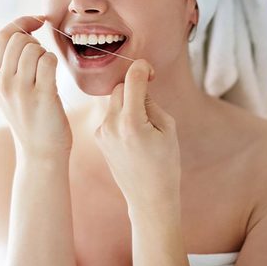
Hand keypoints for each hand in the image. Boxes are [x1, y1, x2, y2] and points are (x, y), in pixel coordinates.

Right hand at [0, 16, 71, 160]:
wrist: (40, 152)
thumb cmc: (31, 116)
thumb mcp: (9, 90)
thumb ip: (10, 62)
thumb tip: (25, 29)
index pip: (3, 35)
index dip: (22, 21)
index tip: (38, 21)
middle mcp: (2, 83)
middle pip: (19, 39)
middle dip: (36, 42)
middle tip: (42, 60)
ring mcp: (19, 90)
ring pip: (34, 48)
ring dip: (46, 54)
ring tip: (47, 73)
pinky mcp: (40, 96)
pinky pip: (48, 61)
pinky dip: (55, 62)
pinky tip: (54, 77)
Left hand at [95, 60, 181, 208]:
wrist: (148, 197)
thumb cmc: (165, 164)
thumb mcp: (168, 128)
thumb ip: (151, 102)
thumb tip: (139, 86)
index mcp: (131, 122)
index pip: (131, 80)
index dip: (141, 68)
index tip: (150, 70)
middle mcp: (111, 125)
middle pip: (119, 88)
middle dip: (134, 87)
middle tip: (150, 95)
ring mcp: (102, 131)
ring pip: (113, 101)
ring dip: (128, 102)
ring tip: (144, 122)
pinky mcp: (99, 137)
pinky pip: (110, 115)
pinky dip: (121, 115)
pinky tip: (133, 134)